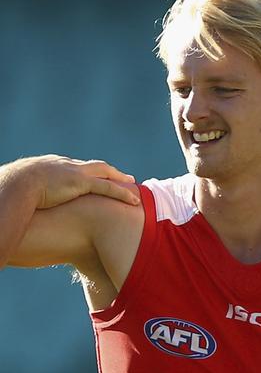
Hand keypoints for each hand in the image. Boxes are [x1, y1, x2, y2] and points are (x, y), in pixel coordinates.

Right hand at [19, 155, 139, 208]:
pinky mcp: (80, 183)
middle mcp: (66, 165)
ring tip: (133, 186)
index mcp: (53, 165)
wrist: (16, 185)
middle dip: (109, 171)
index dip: (89, 173)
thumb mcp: (24, 191)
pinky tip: (134, 201)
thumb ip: (32, 195)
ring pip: (105, 173)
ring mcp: (74, 172)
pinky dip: (122, 193)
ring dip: (120, 179)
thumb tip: (28, 208)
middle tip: (122, 177)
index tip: (97, 177)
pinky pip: (108, 187)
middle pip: (94, 166)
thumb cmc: (15, 191)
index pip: (76, 167)